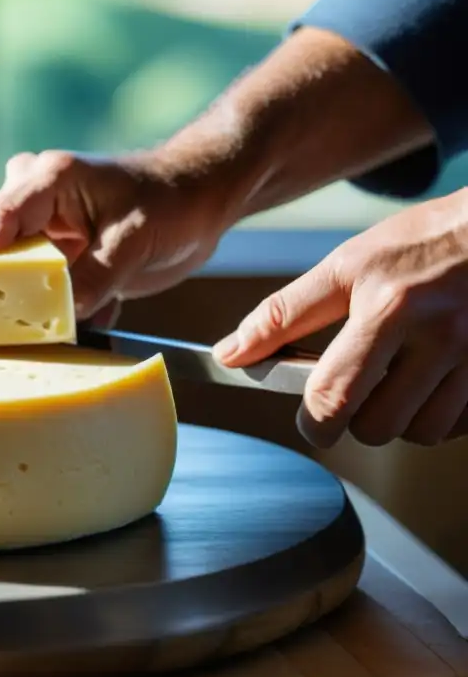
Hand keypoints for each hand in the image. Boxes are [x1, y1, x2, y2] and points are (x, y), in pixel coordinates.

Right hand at [0, 150, 230, 321]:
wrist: (194, 202)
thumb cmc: (169, 202)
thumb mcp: (136, 239)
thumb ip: (96, 275)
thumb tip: (64, 314)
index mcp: (45, 181)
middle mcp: (26, 202)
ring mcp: (30, 232)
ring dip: (18, 305)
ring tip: (61, 319)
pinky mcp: (42, 260)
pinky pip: (29, 293)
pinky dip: (55, 311)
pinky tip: (103, 306)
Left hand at [214, 188, 467, 447]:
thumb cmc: (421, 243)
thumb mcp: (345, 265)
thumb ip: (284, 315)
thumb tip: (231, 354)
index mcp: (389, 308)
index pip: (335, 396)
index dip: (313, 422)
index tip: (310, 419)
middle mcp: (440, 336)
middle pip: (377, 427)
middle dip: (356, 419)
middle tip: (355, 390)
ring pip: (420, 433)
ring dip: (400, 418)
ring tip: (396, 381)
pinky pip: (458, 425)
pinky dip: (438, 414)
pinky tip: (431, 382)